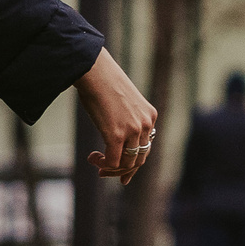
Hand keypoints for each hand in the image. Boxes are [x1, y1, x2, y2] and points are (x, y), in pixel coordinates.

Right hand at [75, 47, 158, 184]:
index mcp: (150, 115)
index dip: (134, 162)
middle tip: (105, 173)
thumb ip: (127, 117)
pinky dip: (103, 164)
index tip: (123, 171)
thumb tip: (117, 134)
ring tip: (98, 167)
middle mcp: (146, 124)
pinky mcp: (116, 135)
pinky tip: (93, 158)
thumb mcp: (125, 101)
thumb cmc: (104, 83)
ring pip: (128, 163)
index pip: (147, 147)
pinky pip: (113, 161)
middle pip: (140, 158)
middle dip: (124, 170)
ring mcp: (132, 130)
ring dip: (112, 169)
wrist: (95, 72)